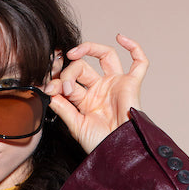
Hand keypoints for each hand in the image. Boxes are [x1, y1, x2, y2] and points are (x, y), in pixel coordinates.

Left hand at [45, 35, 147, 153]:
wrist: (117, 152)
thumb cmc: (100, 144)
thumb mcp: (76, 126)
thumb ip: (63, 108)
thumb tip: (49, 91)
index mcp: (86, 100)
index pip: (70, 80)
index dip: (58, 81)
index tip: (49, 89)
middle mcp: (101, 89)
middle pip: (83, 67)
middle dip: (69, 72)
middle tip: (64, 86)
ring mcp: (116, 85)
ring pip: (105, 56)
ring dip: (89, 49)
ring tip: (74, 54)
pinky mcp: (132, 84)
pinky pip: (140, 62)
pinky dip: (134, 47)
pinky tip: (121, 37)